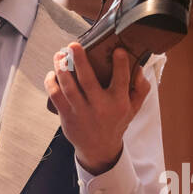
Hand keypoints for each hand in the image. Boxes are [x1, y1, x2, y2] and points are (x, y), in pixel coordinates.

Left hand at [44, 44, 150, 174]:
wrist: (99, 148)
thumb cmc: (116, 122)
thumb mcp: (134, 107)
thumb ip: (140, 88)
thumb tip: (139, 68)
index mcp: (119, 103)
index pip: (121, 80)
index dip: (120, 65)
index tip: (117, 50)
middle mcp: (100, 107)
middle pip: (88, 80)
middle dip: (80, 61)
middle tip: (74, 45)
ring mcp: (81, 112)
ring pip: (68, 87)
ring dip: (62, 68)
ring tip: (59, 54)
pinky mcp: (66, 116)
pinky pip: (56, 96)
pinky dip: (51, 83)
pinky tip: (52, 73)